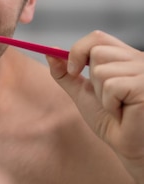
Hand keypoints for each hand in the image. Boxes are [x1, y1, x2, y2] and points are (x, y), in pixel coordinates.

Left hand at [47, 31, 143, 172]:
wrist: (128, 145)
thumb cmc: (111, 120)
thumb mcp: (82, 92)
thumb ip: (66, 73)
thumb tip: (49, 52)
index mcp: (125, 57)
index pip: (97, 37)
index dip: (79, 51)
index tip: (73, 70)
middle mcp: (139, 59)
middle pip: (96, 51)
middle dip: (92, 80)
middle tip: (106, 98)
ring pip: (101, 70)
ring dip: (102, 95)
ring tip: (117, 106)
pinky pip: (112, 86)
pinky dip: (111, 103)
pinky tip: (123, 112)